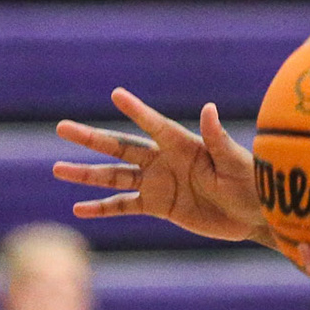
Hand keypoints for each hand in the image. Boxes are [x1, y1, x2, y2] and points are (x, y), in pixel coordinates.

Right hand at [54, 89, 266, 242]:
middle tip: (62, 127)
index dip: (137, 111)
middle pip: (121, 147)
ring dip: (86, 174)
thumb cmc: (250, 183)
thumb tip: (209, 108)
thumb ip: (217, 139)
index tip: (116, 95)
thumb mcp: (235, 162)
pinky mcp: (158, 206)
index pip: (154, 125)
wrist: (253, 215)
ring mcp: (158, 182)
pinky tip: (78, 209)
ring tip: (57, 168)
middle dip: (91, 138)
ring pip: (114, 176)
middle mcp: (164, 159)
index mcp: (183, 144)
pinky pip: (124, 205)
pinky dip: (102, 208)